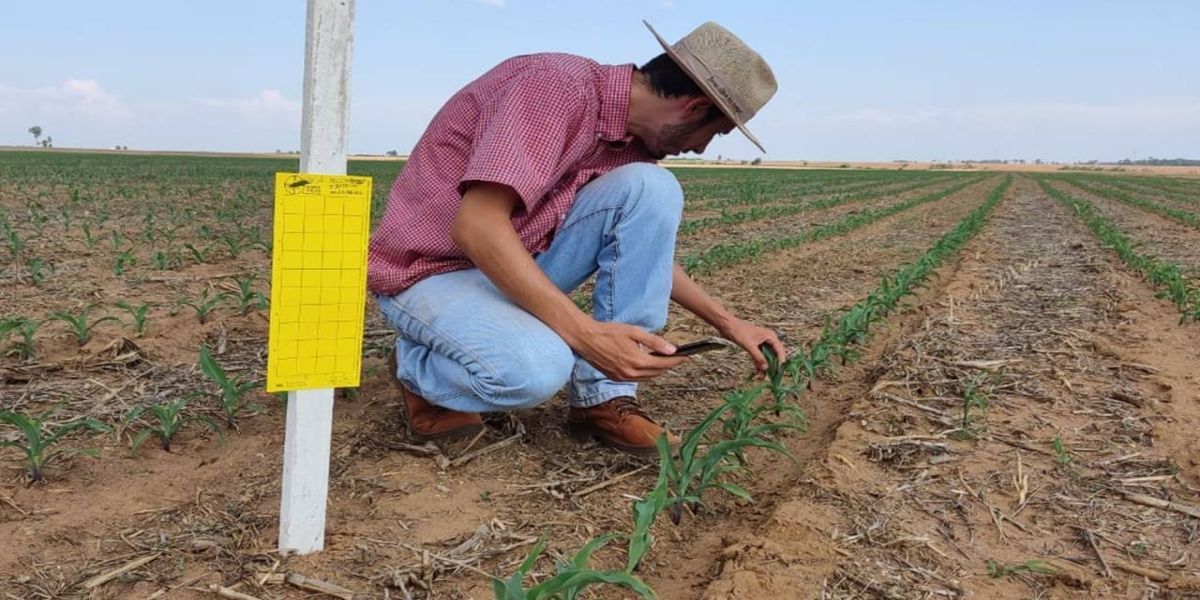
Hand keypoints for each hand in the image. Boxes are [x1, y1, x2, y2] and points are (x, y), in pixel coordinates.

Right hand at [569, 321, 688, 381]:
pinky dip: (646, 373)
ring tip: (665, 361)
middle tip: (679, 358)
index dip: (677, 360)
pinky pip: (637, 378)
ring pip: (648, 377)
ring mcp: (623, 377)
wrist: (586, 339)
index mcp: (637, 360)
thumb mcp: (634, 332)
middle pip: (658, 372)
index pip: (664, 363)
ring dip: (658, 370)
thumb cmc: (608, 332)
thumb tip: (672, 349)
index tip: (686, 356)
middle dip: (669, 365)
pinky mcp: (617, 378)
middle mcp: (631, 373)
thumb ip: (655, 342)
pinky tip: (648, 364)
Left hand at [718, 317, 785, 375]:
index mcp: (770, 336)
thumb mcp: (749, 345)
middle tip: (770, 377)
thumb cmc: (738, 331)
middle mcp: (768, 340)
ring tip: (762, 378)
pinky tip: (758, 373)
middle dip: (772, 366)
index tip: (778, 371)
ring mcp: (761, 344)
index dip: (780, 361)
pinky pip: (759, 357)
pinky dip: (758, 364)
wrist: (727, 325)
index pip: (779, 351)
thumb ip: (758, 357)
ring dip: (764, 367)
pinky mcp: (754, 347)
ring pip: (766, 357)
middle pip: (774, 355)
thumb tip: (766, 368)